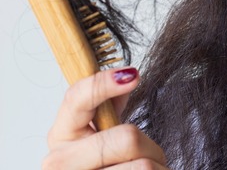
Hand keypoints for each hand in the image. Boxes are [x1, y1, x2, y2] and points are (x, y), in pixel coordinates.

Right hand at [43, 67, 167, 168]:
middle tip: (150, 158)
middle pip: (127, 138)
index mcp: (61, 137)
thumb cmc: (103, 169)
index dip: (104, 83)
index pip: (76, 99)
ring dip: (157, 168)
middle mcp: (61, 163)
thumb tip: (126, 74)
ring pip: (143, 167)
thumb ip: (108, 109)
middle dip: (150, 147)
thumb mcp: (97, 138)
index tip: (133, 75)